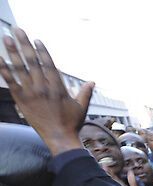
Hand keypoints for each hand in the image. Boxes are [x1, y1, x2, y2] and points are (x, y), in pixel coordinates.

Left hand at [0, 28, 90, 154]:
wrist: (59, 138)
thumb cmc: (72, 123)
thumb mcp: (81, 107)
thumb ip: (85, 92)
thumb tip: (92, 82)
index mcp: (58, 87)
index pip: (48, 64)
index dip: (42, 51)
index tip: (36, 40)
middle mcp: (43, 87)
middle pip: (32, 61)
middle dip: (24, 44)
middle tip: (17, 30)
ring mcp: (31, 93)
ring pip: (20, 68)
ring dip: (12, 52)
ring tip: (6, 38)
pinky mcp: (22, 100)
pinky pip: (11, 82)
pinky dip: (4, 70)